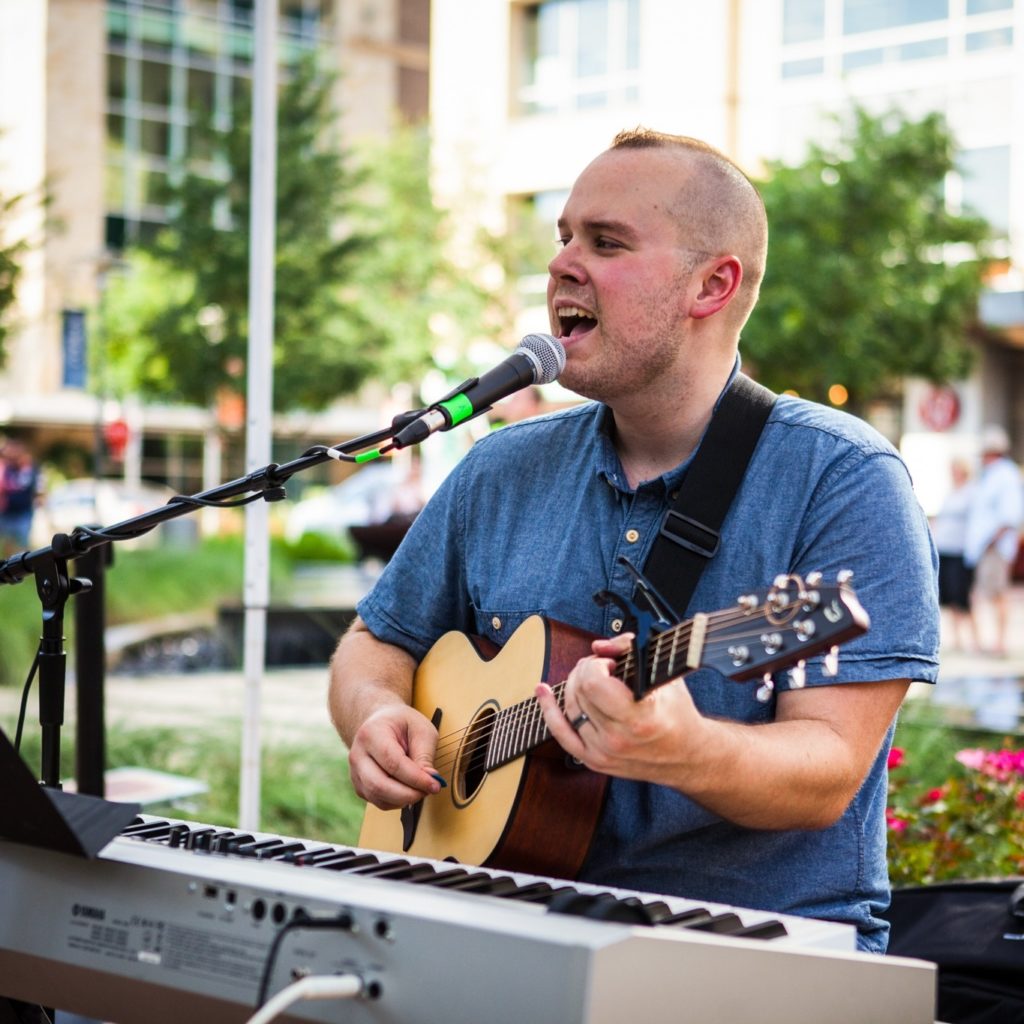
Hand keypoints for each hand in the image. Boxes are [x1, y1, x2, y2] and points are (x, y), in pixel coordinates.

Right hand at [347, 703, 442, 810]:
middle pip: (379, 784)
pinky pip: (378, 801)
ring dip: (404, 799)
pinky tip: (409, 791)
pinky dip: (397, 802)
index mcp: (371, 733)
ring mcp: (355, 772)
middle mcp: (358, 754)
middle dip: (408, 793)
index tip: (434, 784)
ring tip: (421, 789)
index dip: (415, 778)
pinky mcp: (360, 785)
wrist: (381, 722)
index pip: (393, 763)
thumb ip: (424, 755)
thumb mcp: (420, 729)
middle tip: (428, 790)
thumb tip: (429, 781)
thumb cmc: (402, 724)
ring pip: (377, 796)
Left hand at [535, 633, 703, 783]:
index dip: (596, 665)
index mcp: (638, 716)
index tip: (611, 664)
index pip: (593, 683)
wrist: (687, 756)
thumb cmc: (678, 713)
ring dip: (574, 684)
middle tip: (602, 667)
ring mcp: (603, 752)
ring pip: (570, 707)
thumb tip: (599, 647)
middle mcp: (618, 738)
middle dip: (586, 670)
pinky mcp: (593, 760)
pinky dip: (548, 709)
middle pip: (579, 691)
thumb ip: (631, 650)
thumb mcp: (663, 675)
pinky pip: (560, 733)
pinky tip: (542, 691)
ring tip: (589, 676)